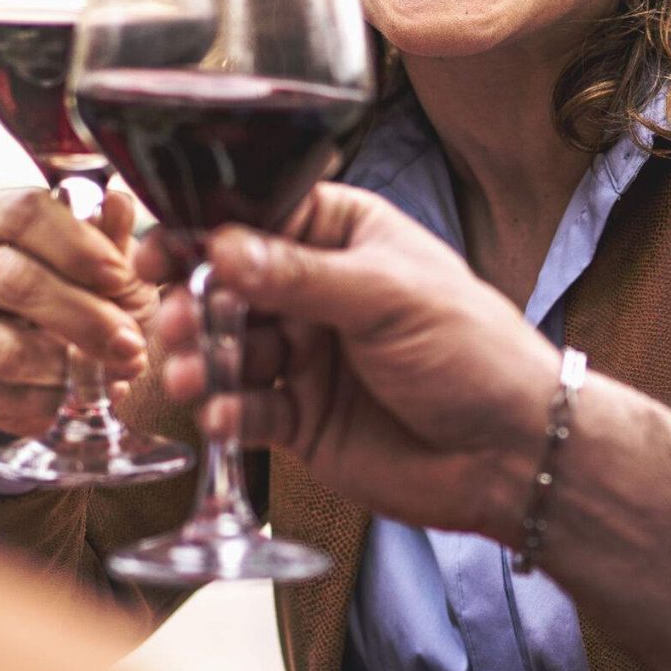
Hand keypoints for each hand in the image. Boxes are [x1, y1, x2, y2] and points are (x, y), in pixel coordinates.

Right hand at [0, 185, 152, 435]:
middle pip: (12, 282)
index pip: (26, 215)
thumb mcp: (113, 260)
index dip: (75, 247)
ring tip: (115, 374)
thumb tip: (117, 203)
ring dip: (67, 369)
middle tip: (130, 344)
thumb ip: (114, 238)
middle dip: (82, 319)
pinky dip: (47, 403)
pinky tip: (81, 397)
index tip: (120, 278)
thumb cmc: (92, 287)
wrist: (59, 343)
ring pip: (1, 348)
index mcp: (2, 216)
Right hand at [134, 183, 558, 537]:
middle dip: (194, 303)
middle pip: (229, 286)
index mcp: (346, 236)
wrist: (512, 452)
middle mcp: (318, 291)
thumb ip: (301, 275)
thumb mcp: (389, 298)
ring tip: (191, 376)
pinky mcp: (302, 417)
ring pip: (230, 349)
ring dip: (203, 360)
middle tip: (176, 322)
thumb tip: (222, 245)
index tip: (159, 247)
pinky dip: (227, 413)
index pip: (259, 217)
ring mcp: (307, 355)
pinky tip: (222, 418)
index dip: (204, 230)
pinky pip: (247, 409)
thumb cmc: (475, 352)